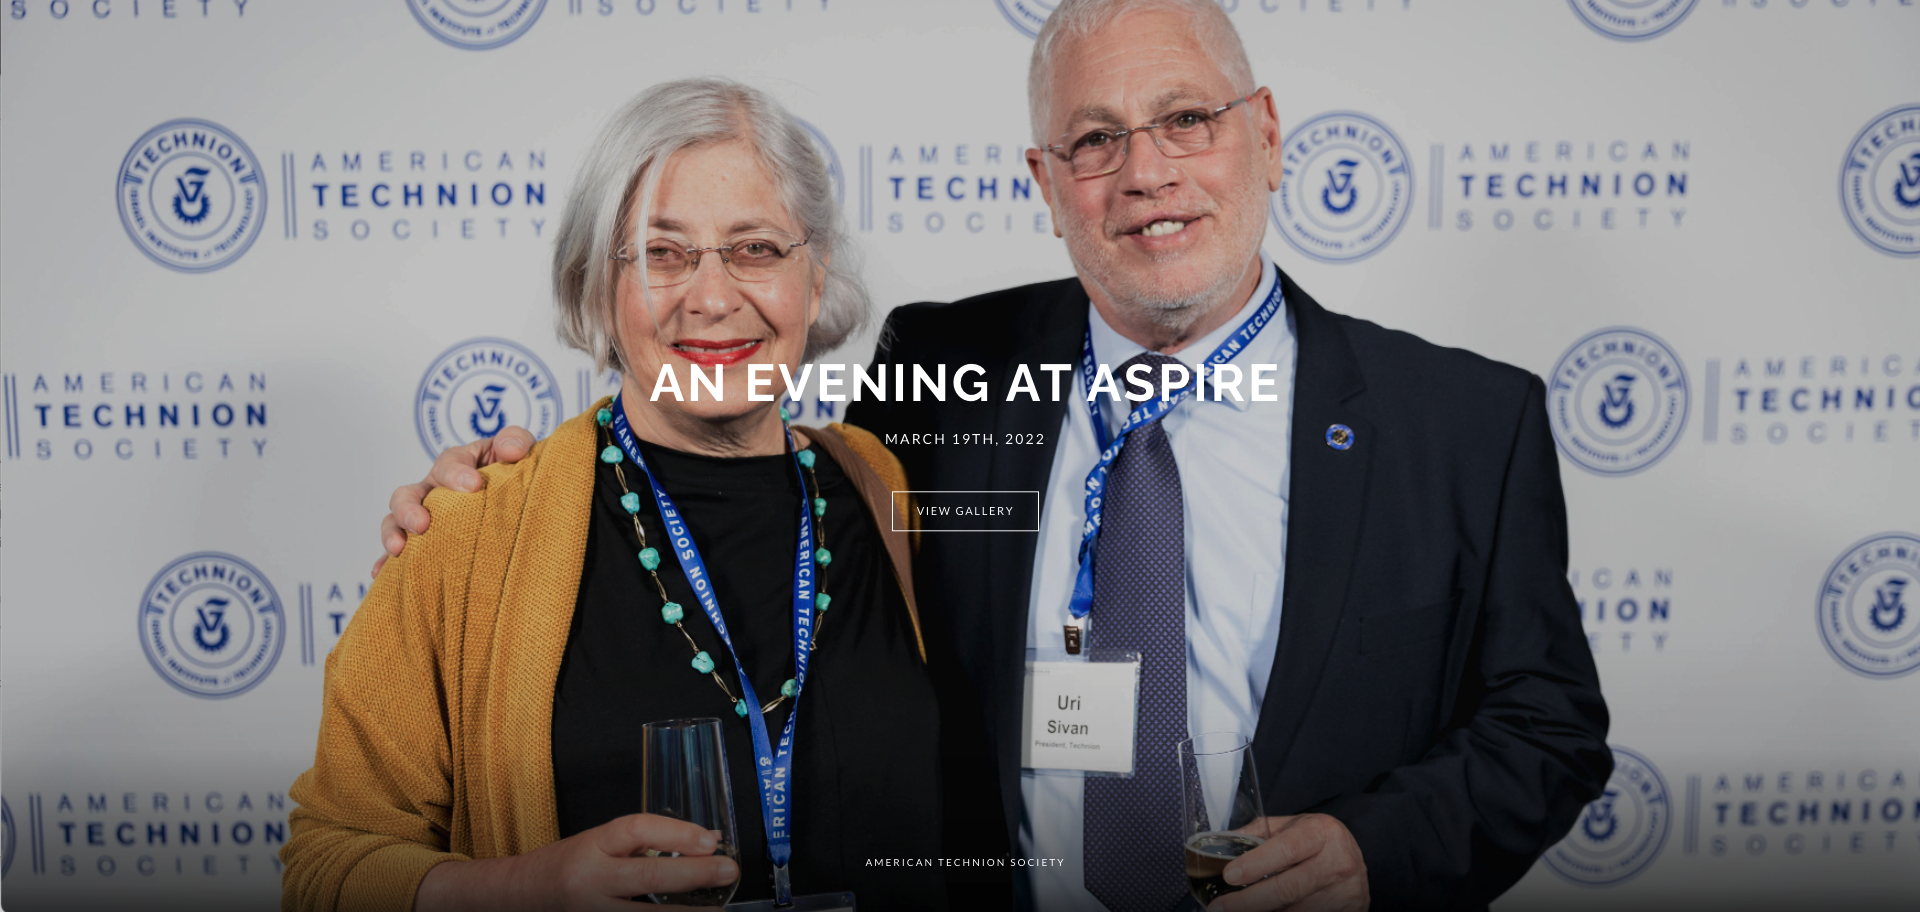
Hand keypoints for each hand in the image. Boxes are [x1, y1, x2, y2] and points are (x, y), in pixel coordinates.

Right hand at [374, 426, 533, 576]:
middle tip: (422, 524)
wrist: (519, 497)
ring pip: (396, 521)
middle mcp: (433, 489)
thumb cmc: (514, 470)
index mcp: (456, 464)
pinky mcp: (423, 542)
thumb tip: (511, 450)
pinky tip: (382, 574)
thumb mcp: (518, 449)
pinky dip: (387, 562)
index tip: (474, 486)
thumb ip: (516, 440)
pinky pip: (399, 552)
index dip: (457, 473)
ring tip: (399, 549)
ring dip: (393, 533)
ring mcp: (425, 516)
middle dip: (410, 508)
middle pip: (409, 493)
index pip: (449, 463)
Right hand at [414, 813, 738, 911]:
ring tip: (718, 907)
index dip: (676, 832)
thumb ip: (643, 842)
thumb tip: (703, 842)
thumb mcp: (598, 843)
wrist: (517, 898)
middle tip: (728, 871)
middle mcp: (590, 881)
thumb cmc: (566, 866)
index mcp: (591, 847)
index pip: (635, 830)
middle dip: (693, 874)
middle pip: (647, 876)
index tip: (712, 840)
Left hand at [1211, 814, 1367, 911]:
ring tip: (1239, 910)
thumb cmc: (1317, 840)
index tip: (1229, 875)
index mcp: (1320, 833)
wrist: (1355, 859)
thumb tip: (1223, 845)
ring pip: (1294, 911)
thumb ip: (1259, 833)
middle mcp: (1336, 862)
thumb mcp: (1292, 825)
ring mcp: (1344, 892)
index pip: (1286, 849)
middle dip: (1248, 902)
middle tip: (1218, 908)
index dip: (1256, 864)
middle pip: (1287, 889)